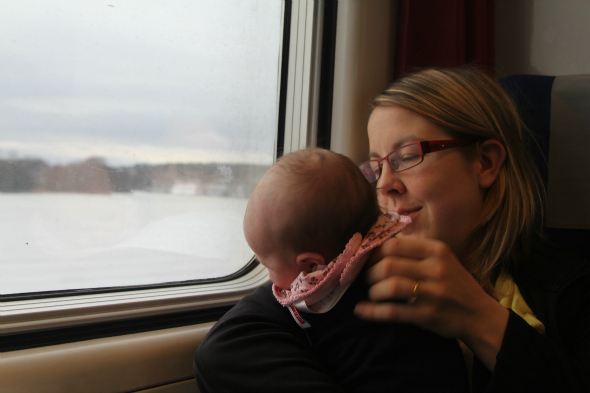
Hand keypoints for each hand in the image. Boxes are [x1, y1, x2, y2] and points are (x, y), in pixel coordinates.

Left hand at [354, 236, 508, 369]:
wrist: (480, 316)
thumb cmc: (455, 285)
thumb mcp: (442, 260)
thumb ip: (415, 251)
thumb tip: (377, 246)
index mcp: (437, 250)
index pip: (394, 244)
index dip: (374, 252)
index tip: (368, 260)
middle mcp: (435, 269)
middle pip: (388, 265)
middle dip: (370, 273)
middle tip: (367, 279)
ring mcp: (432, 293)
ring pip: (389, 287)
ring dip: (372, 291)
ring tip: (371, 293)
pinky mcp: (427, 315)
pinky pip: (392, 312)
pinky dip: (372, 311)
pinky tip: (361, 310)